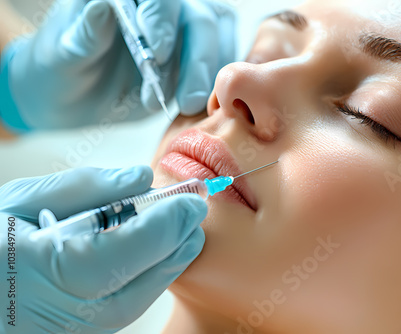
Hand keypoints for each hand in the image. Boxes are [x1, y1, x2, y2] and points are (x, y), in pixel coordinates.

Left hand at [0, 0, 235, 130]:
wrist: (71, 97)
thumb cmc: (60, 71)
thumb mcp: (63, 55)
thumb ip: (86, 33)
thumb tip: (104, 6)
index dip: (161, 19)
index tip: (157, 55)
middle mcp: (157, 9)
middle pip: (198, 17)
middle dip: (197, 59)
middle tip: (187, 100)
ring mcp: (180, 31)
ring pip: (217, 38)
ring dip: (210, 74)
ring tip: (188, 106)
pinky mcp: (193, 55)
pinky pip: (221, 59)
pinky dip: (217, 82)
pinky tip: (202, 102)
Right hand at [0, 166, 206, 332]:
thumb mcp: (18, 200)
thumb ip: (84, 188)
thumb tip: (141, 177)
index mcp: (37, 271)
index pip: (123, 253)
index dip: (165, 225)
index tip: (192, 201)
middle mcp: (57, 315)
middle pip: (140, 286)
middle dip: (176, 245)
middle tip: (194, 211)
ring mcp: (69, 333)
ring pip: (137, 302)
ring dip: (167, 261)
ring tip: (181, 226)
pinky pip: (124, 308)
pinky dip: (146, 277)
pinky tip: (153, 250)